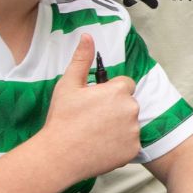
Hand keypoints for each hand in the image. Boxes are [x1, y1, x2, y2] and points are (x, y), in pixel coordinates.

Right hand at [43, 34, 140, 182]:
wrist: (59, 156)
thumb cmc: (62, 119)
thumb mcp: (69, 85)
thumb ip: (81, 59)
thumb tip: (87, 36)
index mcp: (118, 90)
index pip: (125, 84)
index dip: (109, 92)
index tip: (95, 102)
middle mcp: (131, 108)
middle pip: (128, 103)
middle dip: (115, 108)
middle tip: (92, 119)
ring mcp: (134, 130)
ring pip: (130, 123)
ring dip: (118, 126)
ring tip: (95, 133)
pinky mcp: (133, 149)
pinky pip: (130, 142)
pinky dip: (119, 145)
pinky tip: (101, 146)